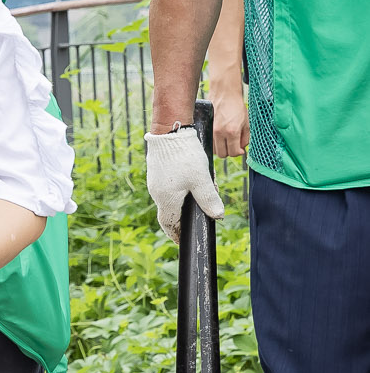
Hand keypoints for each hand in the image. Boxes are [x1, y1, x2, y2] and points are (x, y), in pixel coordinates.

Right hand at [146, 126, 224, 242]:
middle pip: (169, 212)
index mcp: (166, 199)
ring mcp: (156, 182)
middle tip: (195, 221)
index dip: (175, 234)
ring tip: (199, 199)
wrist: (170, 131)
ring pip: (170, 199)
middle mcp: (157, 193)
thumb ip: (209, 200)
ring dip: (182, 203)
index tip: (182, 241)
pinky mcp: (158, 172)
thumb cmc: (185, 157)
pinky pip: (168, 187)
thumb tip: (217, 216)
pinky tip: (191, 183)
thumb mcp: (202, 180)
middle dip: (182, 218)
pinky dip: (179, 191)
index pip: (169, 223)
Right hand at [211, 95, 248, 160]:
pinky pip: (209, 142)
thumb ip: (246, 138)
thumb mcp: (247, 123)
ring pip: (214, 149)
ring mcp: (211, 130)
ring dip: (222, 147)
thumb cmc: (237, 107)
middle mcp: (219, 133)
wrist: (225, 95)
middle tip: (234, 145)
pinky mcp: (206, 128)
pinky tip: (221, 136)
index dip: (239, 153)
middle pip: (222, 154)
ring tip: (227, 139)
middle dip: (229, 152)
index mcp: (232, 132)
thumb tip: (242, 148)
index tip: (241, 149)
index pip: (234, 152)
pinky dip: (215, 143)